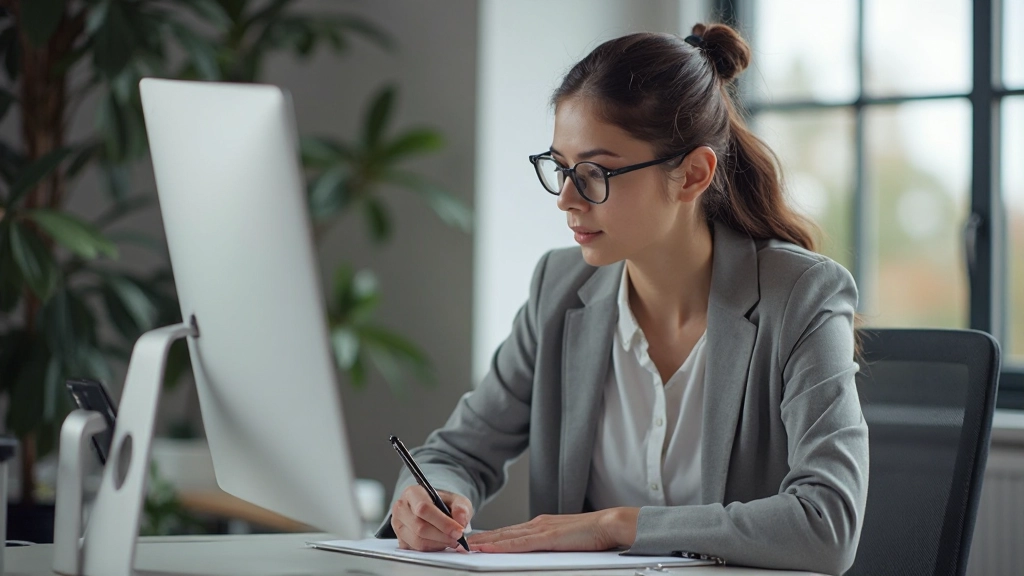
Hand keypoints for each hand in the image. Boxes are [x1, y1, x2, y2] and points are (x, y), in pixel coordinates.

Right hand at [391, 486, 472, 551]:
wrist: (433, 509)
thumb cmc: (442, 503)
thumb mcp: (456, 500)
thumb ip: (461, 508)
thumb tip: (461, 521)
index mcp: (412, 493)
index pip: (423, 508)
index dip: (442, 522)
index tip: (458, 530)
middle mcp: (401, 508)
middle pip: (420, 527)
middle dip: (442, 535)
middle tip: (457, 537)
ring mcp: (398, 525)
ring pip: (417, 541)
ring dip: (438, 544)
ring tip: (450, 540)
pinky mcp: (400, 540)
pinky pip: (416, 550)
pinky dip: (432, 549)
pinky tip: (440, 543)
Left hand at [467, 508, 639, 552]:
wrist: (611, 524)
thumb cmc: (594, 535)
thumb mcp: (566, 542)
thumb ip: (550, 546)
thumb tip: (538, 556)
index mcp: (542, 526)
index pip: (510, 533)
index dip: (491, 537)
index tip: (474, 542)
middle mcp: (538, 524)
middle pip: (503, 533)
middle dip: (481, 538)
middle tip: (460, 543)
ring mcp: (541, 529)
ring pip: (505, 537)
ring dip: (484, 541)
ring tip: (465, 546)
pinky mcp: (547, 537)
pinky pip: (518, 543)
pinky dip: (499, 545)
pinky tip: (486, 547)